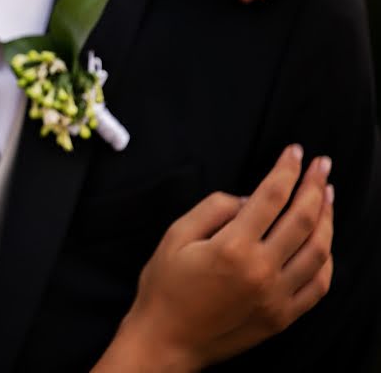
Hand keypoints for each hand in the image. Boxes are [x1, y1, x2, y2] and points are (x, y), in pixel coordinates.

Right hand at [99, 145, 333, 370]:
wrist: (167, 340)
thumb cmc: (165, 287)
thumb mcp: (176, 236)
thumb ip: (213, 209)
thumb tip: (247, 199)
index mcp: (233, 248)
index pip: (271, 197)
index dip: (286, 170)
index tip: (294, 152)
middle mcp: (262, 271)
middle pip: (302, 219)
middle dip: (315, 186)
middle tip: (322, 164)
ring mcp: (276, 297)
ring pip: (319, 251)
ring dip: (327, 219)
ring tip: (326, 196)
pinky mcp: (282, 317)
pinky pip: (318, 285)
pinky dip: (327, 259)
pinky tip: (324, 242)